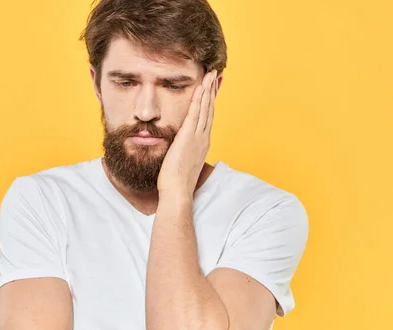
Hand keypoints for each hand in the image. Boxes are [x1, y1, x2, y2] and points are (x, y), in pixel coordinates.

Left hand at [157, 69, 217, 198]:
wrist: (177, 192)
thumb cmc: (176, 183)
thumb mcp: (181, 163)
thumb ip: (181, 152)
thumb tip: (177, 149)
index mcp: (201, 144)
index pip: (207, 118)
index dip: (211, 102)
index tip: (212, 89)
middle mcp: (203, 138)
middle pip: (210, 110)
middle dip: (213, 91)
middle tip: (216, 75)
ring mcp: (198, 137)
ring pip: (205, 108)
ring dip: (208, 90)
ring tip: (211, 74)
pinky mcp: (189, 137)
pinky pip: (195, 114)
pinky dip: (199, 99)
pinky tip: (200, 87)